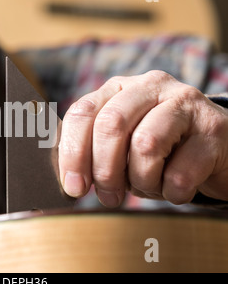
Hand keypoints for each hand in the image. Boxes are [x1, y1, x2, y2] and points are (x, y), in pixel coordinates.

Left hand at [59, 70, 227, 206]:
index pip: (83, 112)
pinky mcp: (213, 128)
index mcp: (119, 88)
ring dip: (142, 180)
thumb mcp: (122, 146)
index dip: (73, 152)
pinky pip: (181, 171)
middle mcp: (150, 86)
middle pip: (111, 124)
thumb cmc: (160, 151)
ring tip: (150, 186)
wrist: (216, 150)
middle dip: (104, 170)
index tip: (74, 187)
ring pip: (145, 144)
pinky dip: (172, 192)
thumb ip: (94, 152)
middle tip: (109, 196)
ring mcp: (184, 102)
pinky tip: (176, 189)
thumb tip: (70, 182)